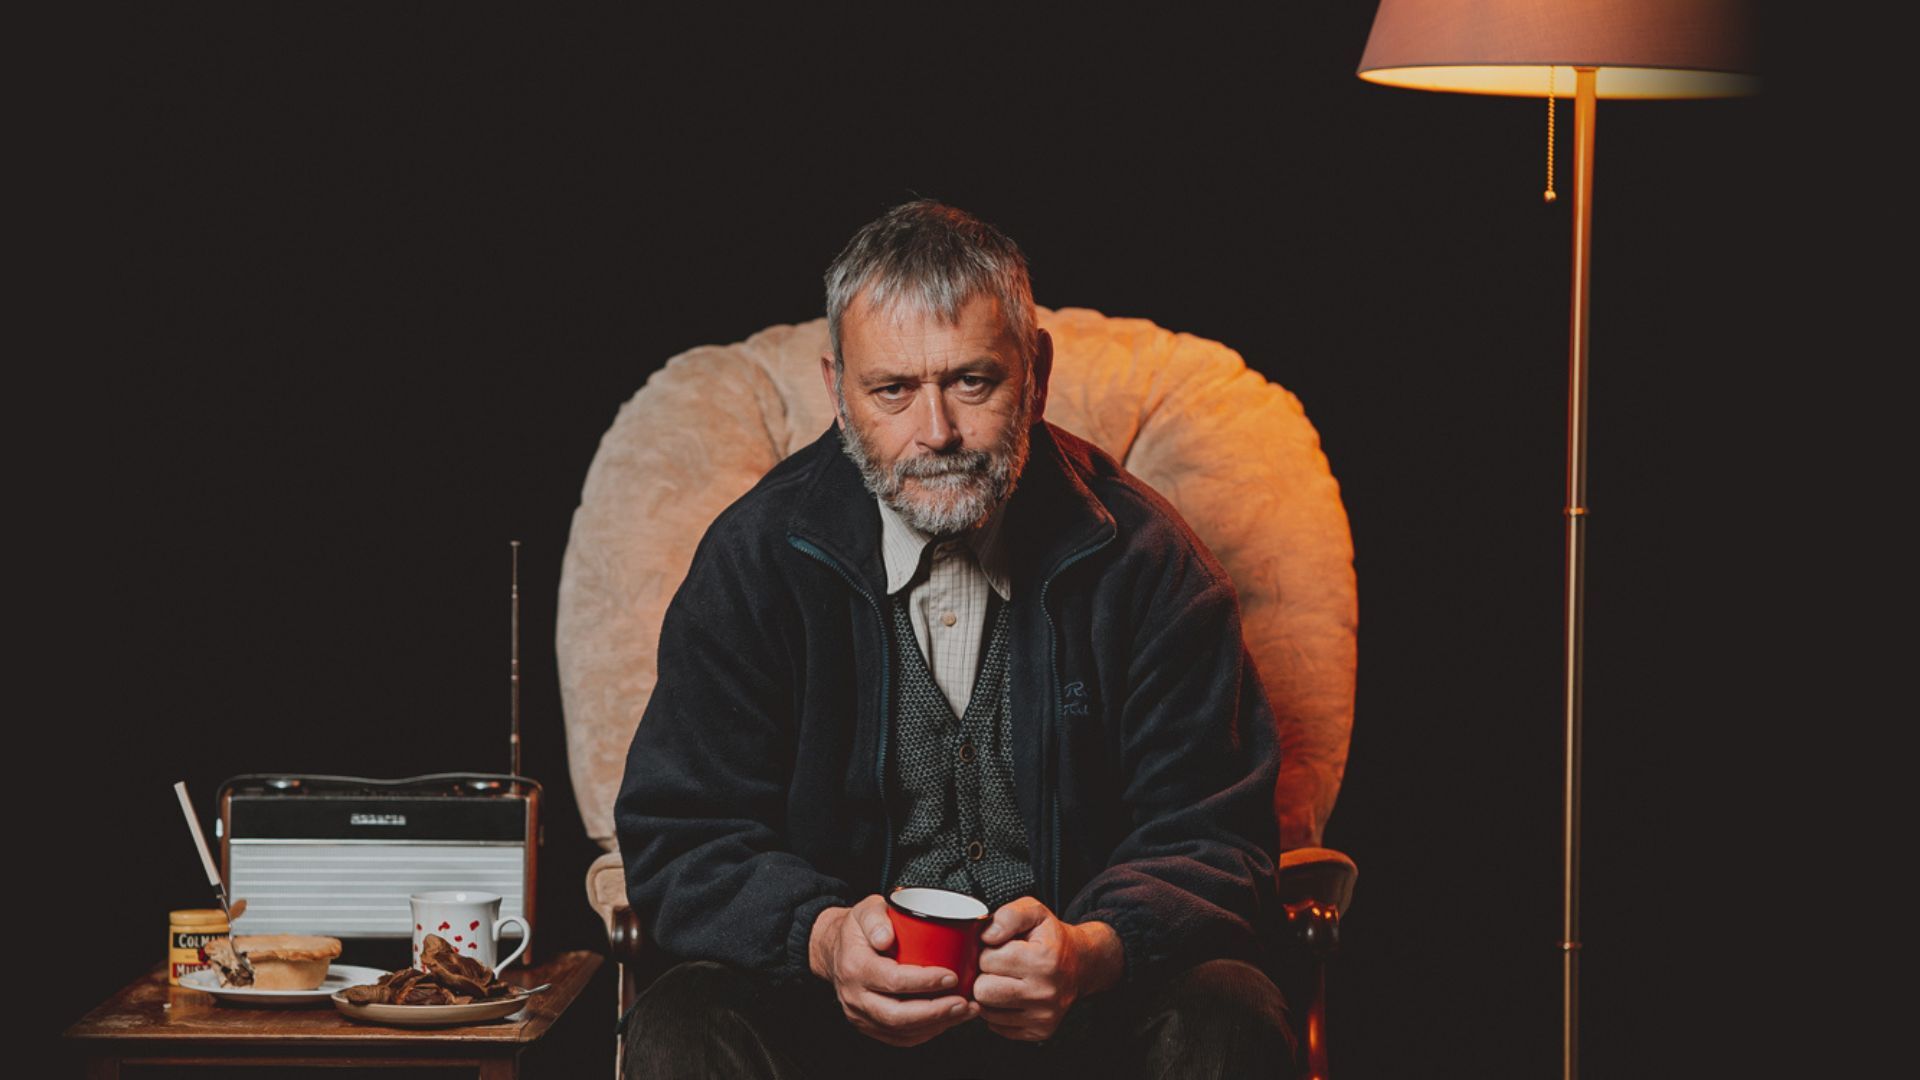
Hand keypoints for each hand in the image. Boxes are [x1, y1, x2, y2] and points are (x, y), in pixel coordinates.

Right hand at [808, 895, 981, 1046]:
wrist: (835, 950)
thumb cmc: (858, 929)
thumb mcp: (866, 910)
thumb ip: (876, 918)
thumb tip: (886, 938)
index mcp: (856, 967)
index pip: (893, 981)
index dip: (925, 982)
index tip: (951, 976)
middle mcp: (855, 996)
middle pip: (897, 1015)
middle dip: (935, 1012)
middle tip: (963, 1003)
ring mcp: (860, 1015)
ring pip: (901, 1031)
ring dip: (936, 1025)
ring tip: (964, 1011)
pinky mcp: (869, 1026)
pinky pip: (899, 1038)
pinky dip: (926, 1032)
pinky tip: (947, 1021)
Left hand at [974, 897, 1122, 1040]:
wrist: (1080, 964)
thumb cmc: (1052, 939)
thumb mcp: (1035, 912)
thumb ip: (1009, 916)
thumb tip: (987, 936)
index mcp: (1043, 960)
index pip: (986, 961)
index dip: (987, 951)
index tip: (1000, 949)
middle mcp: (1045, 991)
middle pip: (983, 991)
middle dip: (984, 976)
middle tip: (999, 968)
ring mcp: (1044, 1015)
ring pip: (987, 1012)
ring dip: (990, 995)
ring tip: (1005, 981)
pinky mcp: (1040, 1031)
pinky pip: (998, 1027)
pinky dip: (998, 1012)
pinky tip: (1011, 996)